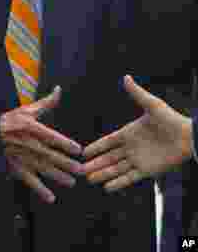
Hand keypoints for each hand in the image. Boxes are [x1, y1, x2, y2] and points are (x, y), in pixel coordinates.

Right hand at [0, 86, 82, 202]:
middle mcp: (26, 144)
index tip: (79, 150)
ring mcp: (21, 157)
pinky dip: (39, 190)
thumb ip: (46, 103)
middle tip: (82, 170)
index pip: (50, 136)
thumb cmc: (9, 120)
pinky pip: (28, 180)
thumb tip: (59, 89)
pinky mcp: (15, 167)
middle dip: (66, 164)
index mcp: (30, 128)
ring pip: (42, 168)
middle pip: (49, 155)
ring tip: (72, 183)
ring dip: (57, 176)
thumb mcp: (26, 110)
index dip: (64, 144)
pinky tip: (51, 198)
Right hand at [82, 75, 193, 191]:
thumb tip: (126, 77)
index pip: (107, 142)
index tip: (82, 152)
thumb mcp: (152, 105)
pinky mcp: (147, 170)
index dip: (95, 147)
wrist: (190, 137)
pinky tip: (107, 188)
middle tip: (79, 169)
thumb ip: (137, 94)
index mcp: (128, 133)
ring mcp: (138, 160)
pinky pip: (130, 178)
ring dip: (103, 174)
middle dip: (94, 163)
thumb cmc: (172, 119)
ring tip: (89, 180)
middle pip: (108, 157)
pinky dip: (118, 183)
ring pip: (116, 169)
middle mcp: (131, 148)